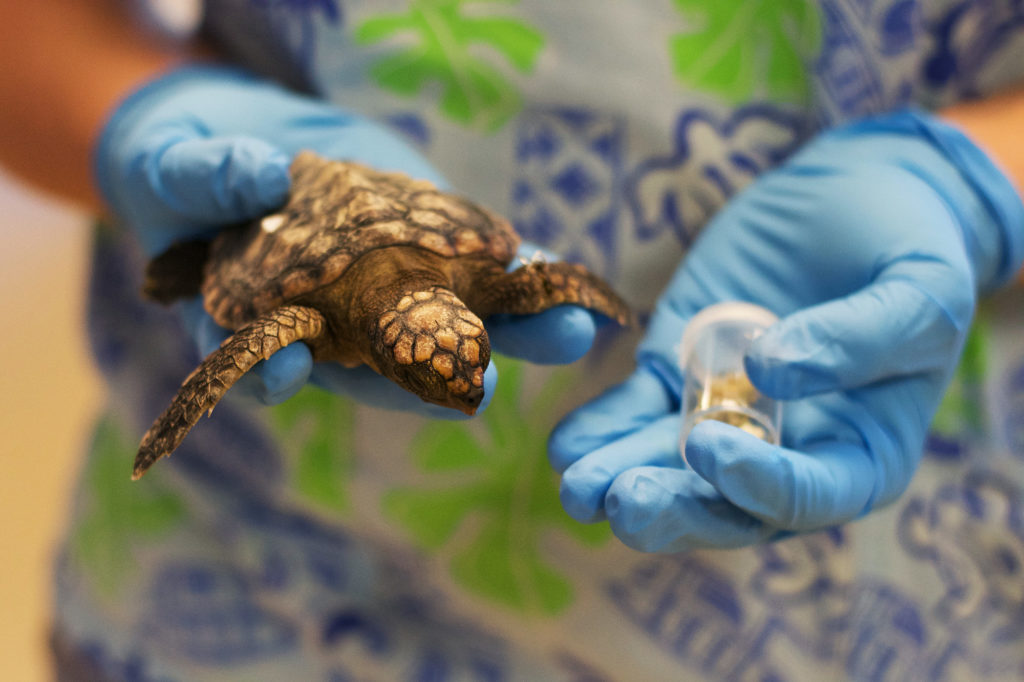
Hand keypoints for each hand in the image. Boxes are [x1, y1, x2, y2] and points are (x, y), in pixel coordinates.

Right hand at [97, 65, 599, 414]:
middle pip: (378, 365)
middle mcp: (331, 326)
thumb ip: (205, 177)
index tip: (293, 371)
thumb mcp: (178, 169)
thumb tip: (258, 175)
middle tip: (483, 388)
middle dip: (431, 376)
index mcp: (260, 328)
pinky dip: (511, 272)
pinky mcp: (422, 251)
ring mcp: (382, 292)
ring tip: (563, 330)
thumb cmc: (190, 175)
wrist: (245, 148)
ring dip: (504, 331)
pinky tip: (551, 272)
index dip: (279, 373)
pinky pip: (470, 269)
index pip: (272, 363)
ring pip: (441, 325)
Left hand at [549, 110, 1023, 550]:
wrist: (858, 195)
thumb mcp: (919, 288)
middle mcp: (786, 451)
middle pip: (727, 504)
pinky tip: (566, 444)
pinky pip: (636, 410)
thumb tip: (770, 372)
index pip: (810, 495)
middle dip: (675, 508)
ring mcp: (725, 414)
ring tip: (577, 490)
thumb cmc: (909, 246)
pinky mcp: (678, 372)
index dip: (762, 484)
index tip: (712, 448)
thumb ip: (861, 337)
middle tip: (621, 504)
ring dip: (622, 480)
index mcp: (859, 454)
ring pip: (670, 466)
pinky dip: (603, 429)